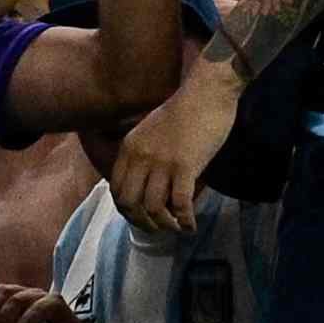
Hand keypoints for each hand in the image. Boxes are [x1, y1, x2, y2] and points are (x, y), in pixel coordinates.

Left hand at [110, 59, 238, 235]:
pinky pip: (180, 203)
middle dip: (142, 222)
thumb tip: (148, 182)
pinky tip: (191, 225)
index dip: (127, 211)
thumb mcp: (150, 131)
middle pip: (129, 203)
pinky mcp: (185, 167)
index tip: (140, 219)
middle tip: (157, 229)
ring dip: (164, 224)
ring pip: (153, 208)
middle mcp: (139, 158)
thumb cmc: (184, 111)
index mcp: (128, 149)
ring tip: (176, 229)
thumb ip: (144, 154)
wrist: (206, 93)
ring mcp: (161, 163)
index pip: (116, 190)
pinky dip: (184, 219)